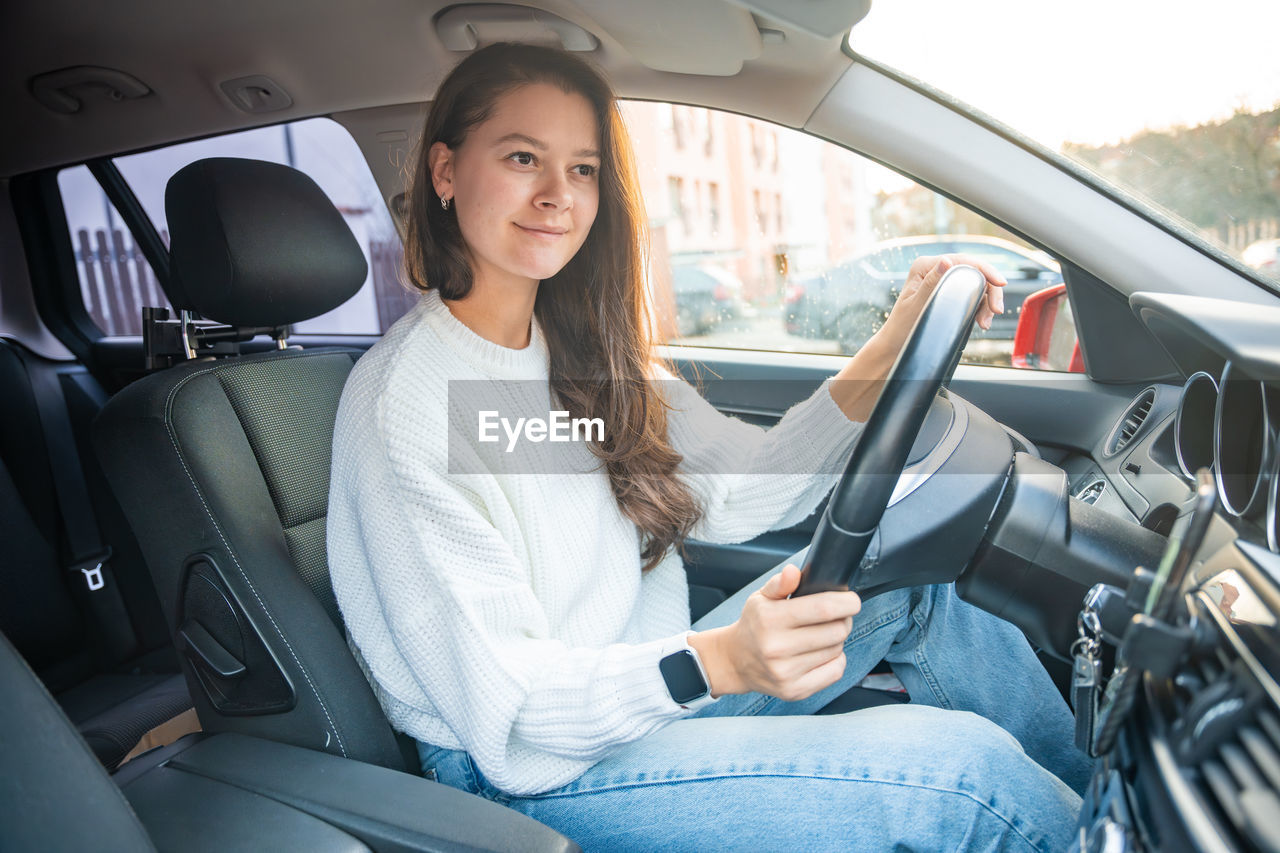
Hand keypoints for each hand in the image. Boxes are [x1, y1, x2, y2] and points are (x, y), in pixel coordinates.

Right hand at [689, 565, 860, 701]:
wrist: (735, 661)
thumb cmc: (754, 625)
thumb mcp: (761, 598)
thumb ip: (779, 583)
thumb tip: (792, 572)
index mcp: (769, 619)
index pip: (822, 609)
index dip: (846, 603)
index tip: (852, 600)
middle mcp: (776, 648)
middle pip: (836, 631)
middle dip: (844, 620)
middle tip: (837, 616)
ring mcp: (785, 672)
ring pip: (837, 650)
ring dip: (837, 640)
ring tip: (823, 634)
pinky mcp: (794, 691)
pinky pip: (835, 672)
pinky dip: (836, 660)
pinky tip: (822, 653)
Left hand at [876, 254, 1005, 354]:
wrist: (896, 346)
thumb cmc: (902, 327)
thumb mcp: (917, 305)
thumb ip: (932, 283)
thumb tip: (947, 261)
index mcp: (924, 266)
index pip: (963, 260)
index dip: (986, 270)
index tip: (1001, 283)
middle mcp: (934, 270)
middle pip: (974, 271)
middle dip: (989, 290)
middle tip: (996, 310)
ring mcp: (943, 281)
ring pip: (976, 284)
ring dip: (986, 303)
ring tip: (985, 322)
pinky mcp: (949, 294)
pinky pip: (972, 296)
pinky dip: (980, 308)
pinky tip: (981, 321)